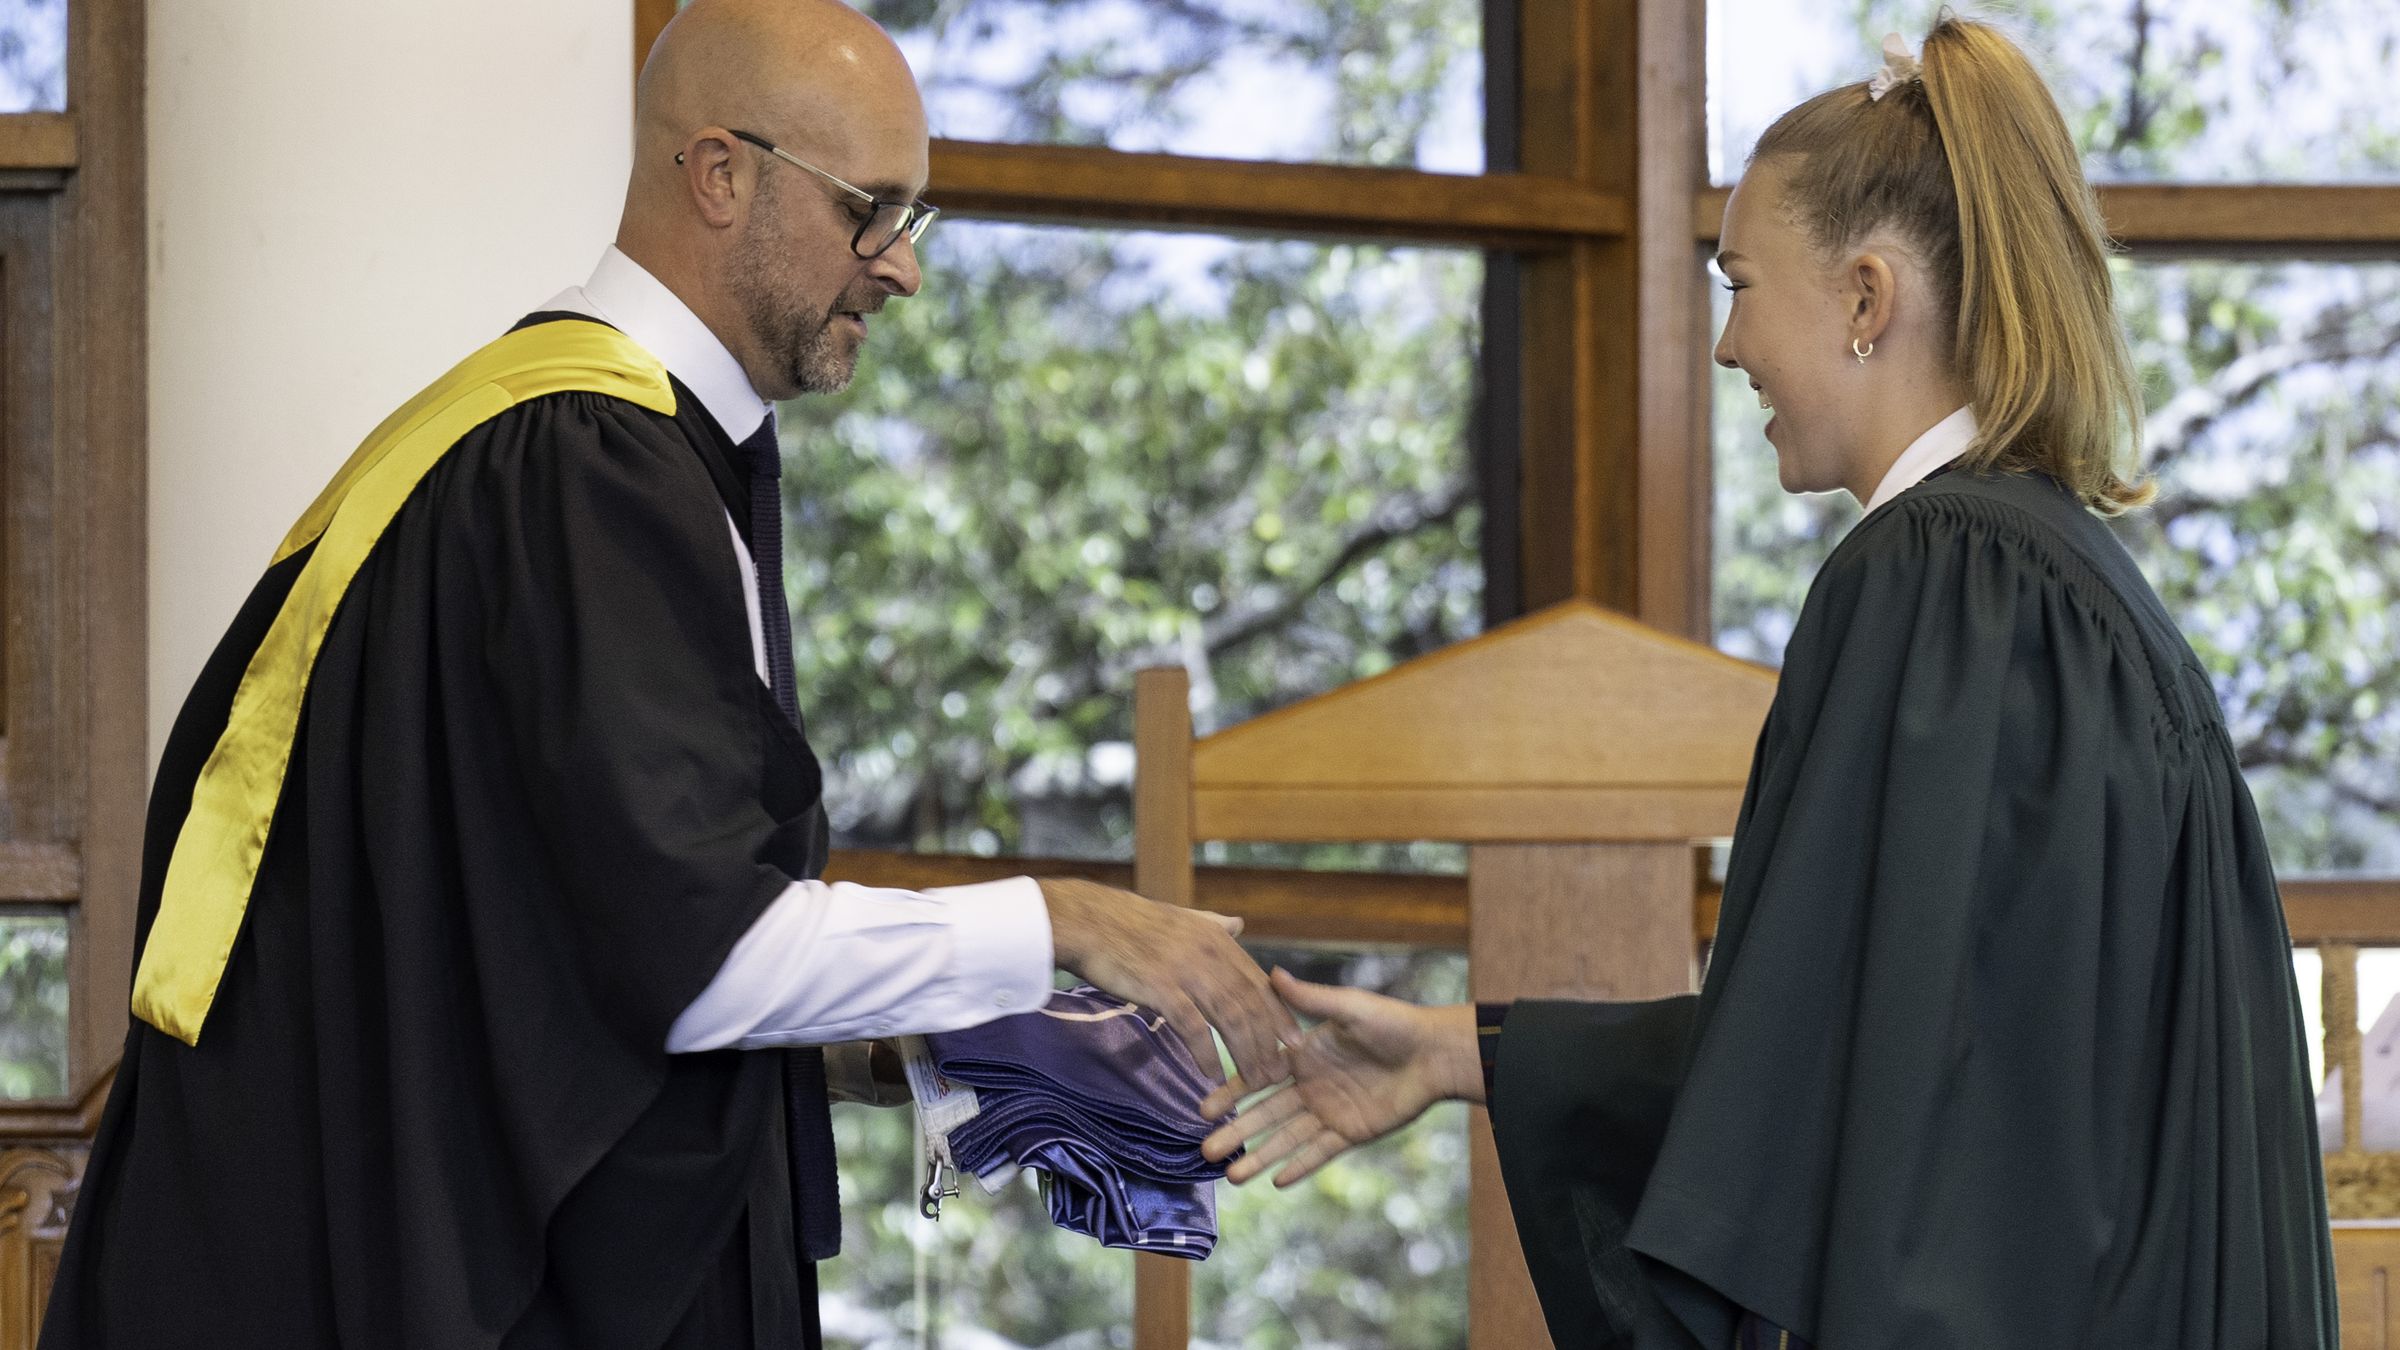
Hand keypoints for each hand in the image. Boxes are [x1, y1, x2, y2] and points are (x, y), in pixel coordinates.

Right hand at [1038, 877, 1301, 1088]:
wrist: (1087, 920)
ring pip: (1230, 1017)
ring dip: (1246, 1053)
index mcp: (1217, 937)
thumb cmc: (1128, 922)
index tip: (1295, 1042)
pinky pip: (1194, 1027)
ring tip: (1255, 1081)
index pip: (1259, 982)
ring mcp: (1188, 970)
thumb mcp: (1181, 916)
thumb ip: (1213, 924)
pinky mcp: (1163, 988)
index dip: (1280, 1014)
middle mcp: (1210, 953)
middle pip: (1250, 1004)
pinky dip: (1207, 1054)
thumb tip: (1239, 924)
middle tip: (1282, 1072)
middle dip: (1270, 1041)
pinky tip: (1213, 1077)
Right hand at [1198, 967, 1480, 1186]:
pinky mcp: (1351, 1132)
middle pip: (1266, 1114)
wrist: (1433, 1054)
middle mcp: (1310, 1086)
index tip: (1204, 1107)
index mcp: (1304, 1055)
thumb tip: (1271, 971)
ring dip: (1260, 1156)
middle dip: (1237, 1133)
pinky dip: (1299, 1166)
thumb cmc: (1392, 1023)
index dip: (1231, 1092)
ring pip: (1287, 1138)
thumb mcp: (1348, 1008)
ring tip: (1233, 1178)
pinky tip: (1275, 1181)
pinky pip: (1319, 1152)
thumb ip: (1308, 999)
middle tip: (1206, 1152)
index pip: (1258, 1076)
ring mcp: (1329, 1111)